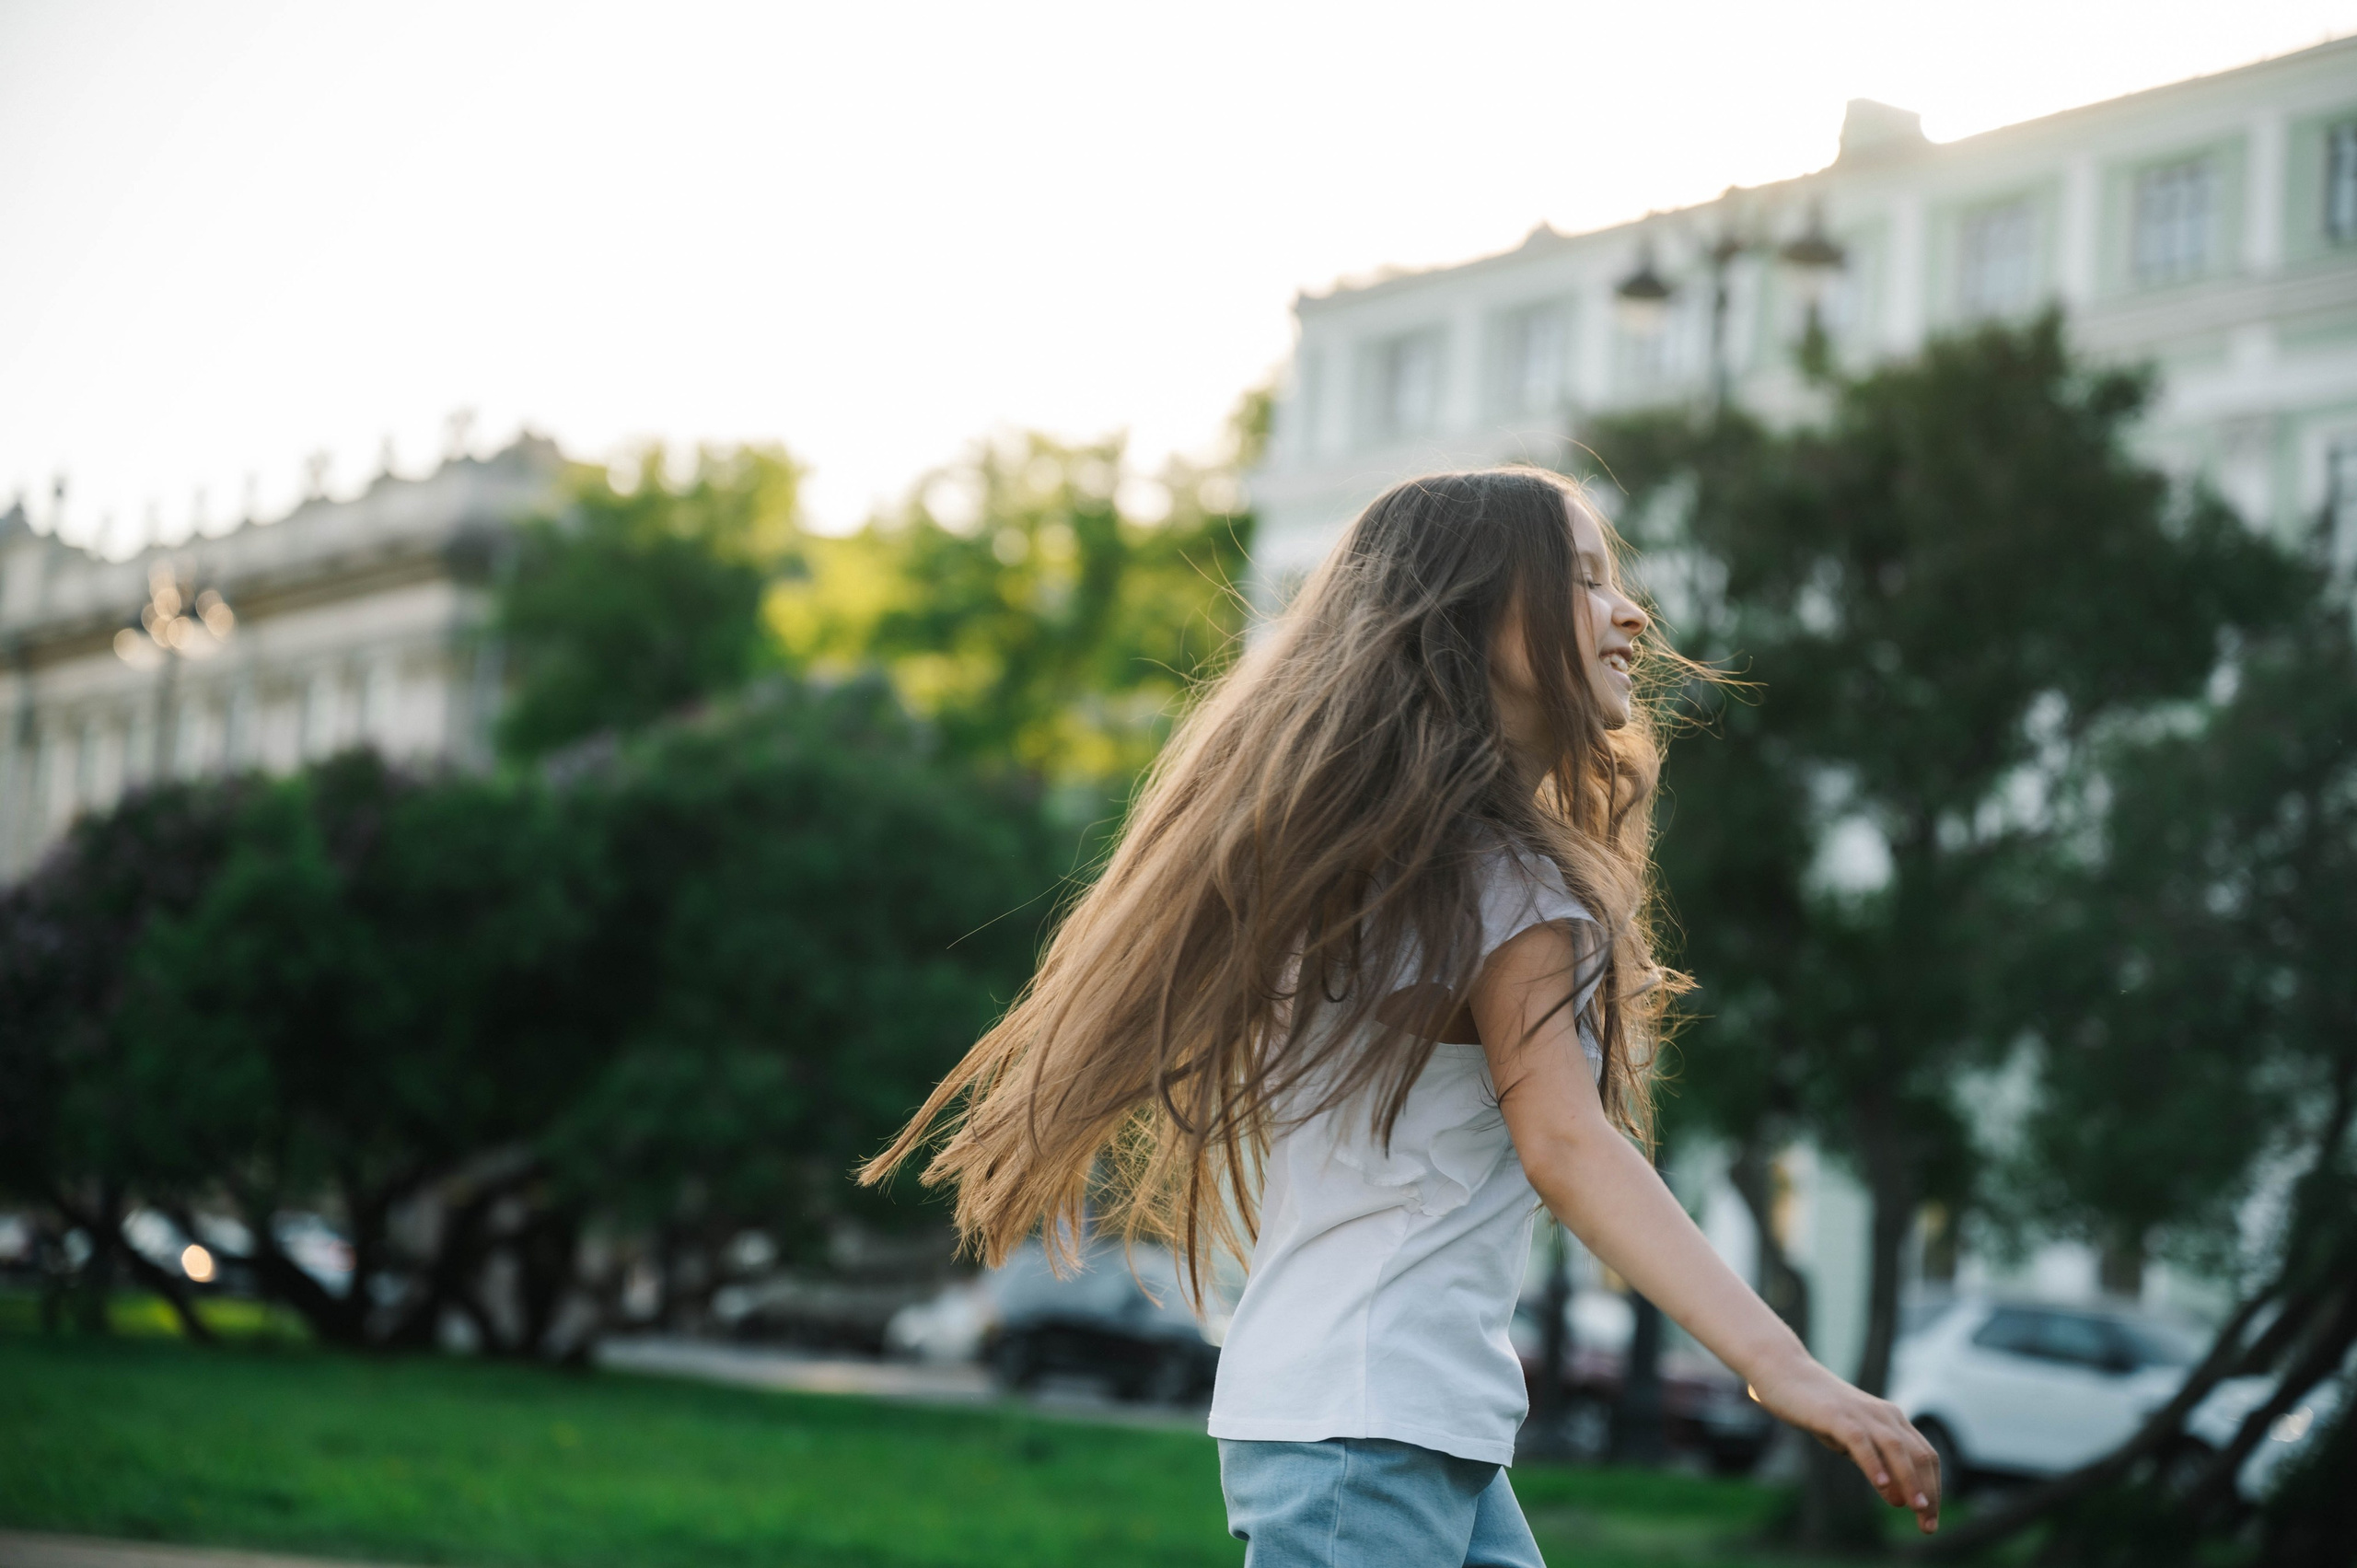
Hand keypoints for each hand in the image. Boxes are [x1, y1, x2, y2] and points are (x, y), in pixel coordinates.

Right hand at [1748, 1353, 1940, 1533]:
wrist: (1784, 1372)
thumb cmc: (1818, 1409)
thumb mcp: (1852, 1439)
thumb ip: (1876, 1462)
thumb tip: (1899, 1497)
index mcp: (1891, 1419)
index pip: (1926, 1456)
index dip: (1934, 1488)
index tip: (1929, 1520)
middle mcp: (1883, 1415)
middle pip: (1919, 1455)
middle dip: (1928, 1492)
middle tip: (1927, 1526)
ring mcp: (1860, 1413)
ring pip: (1896, 1448)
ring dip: (1909, 1480)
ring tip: (1914, 1508)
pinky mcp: (1835, 1414)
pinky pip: (1861, 1441)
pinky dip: (1874, 1463)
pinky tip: (1882, 1486)